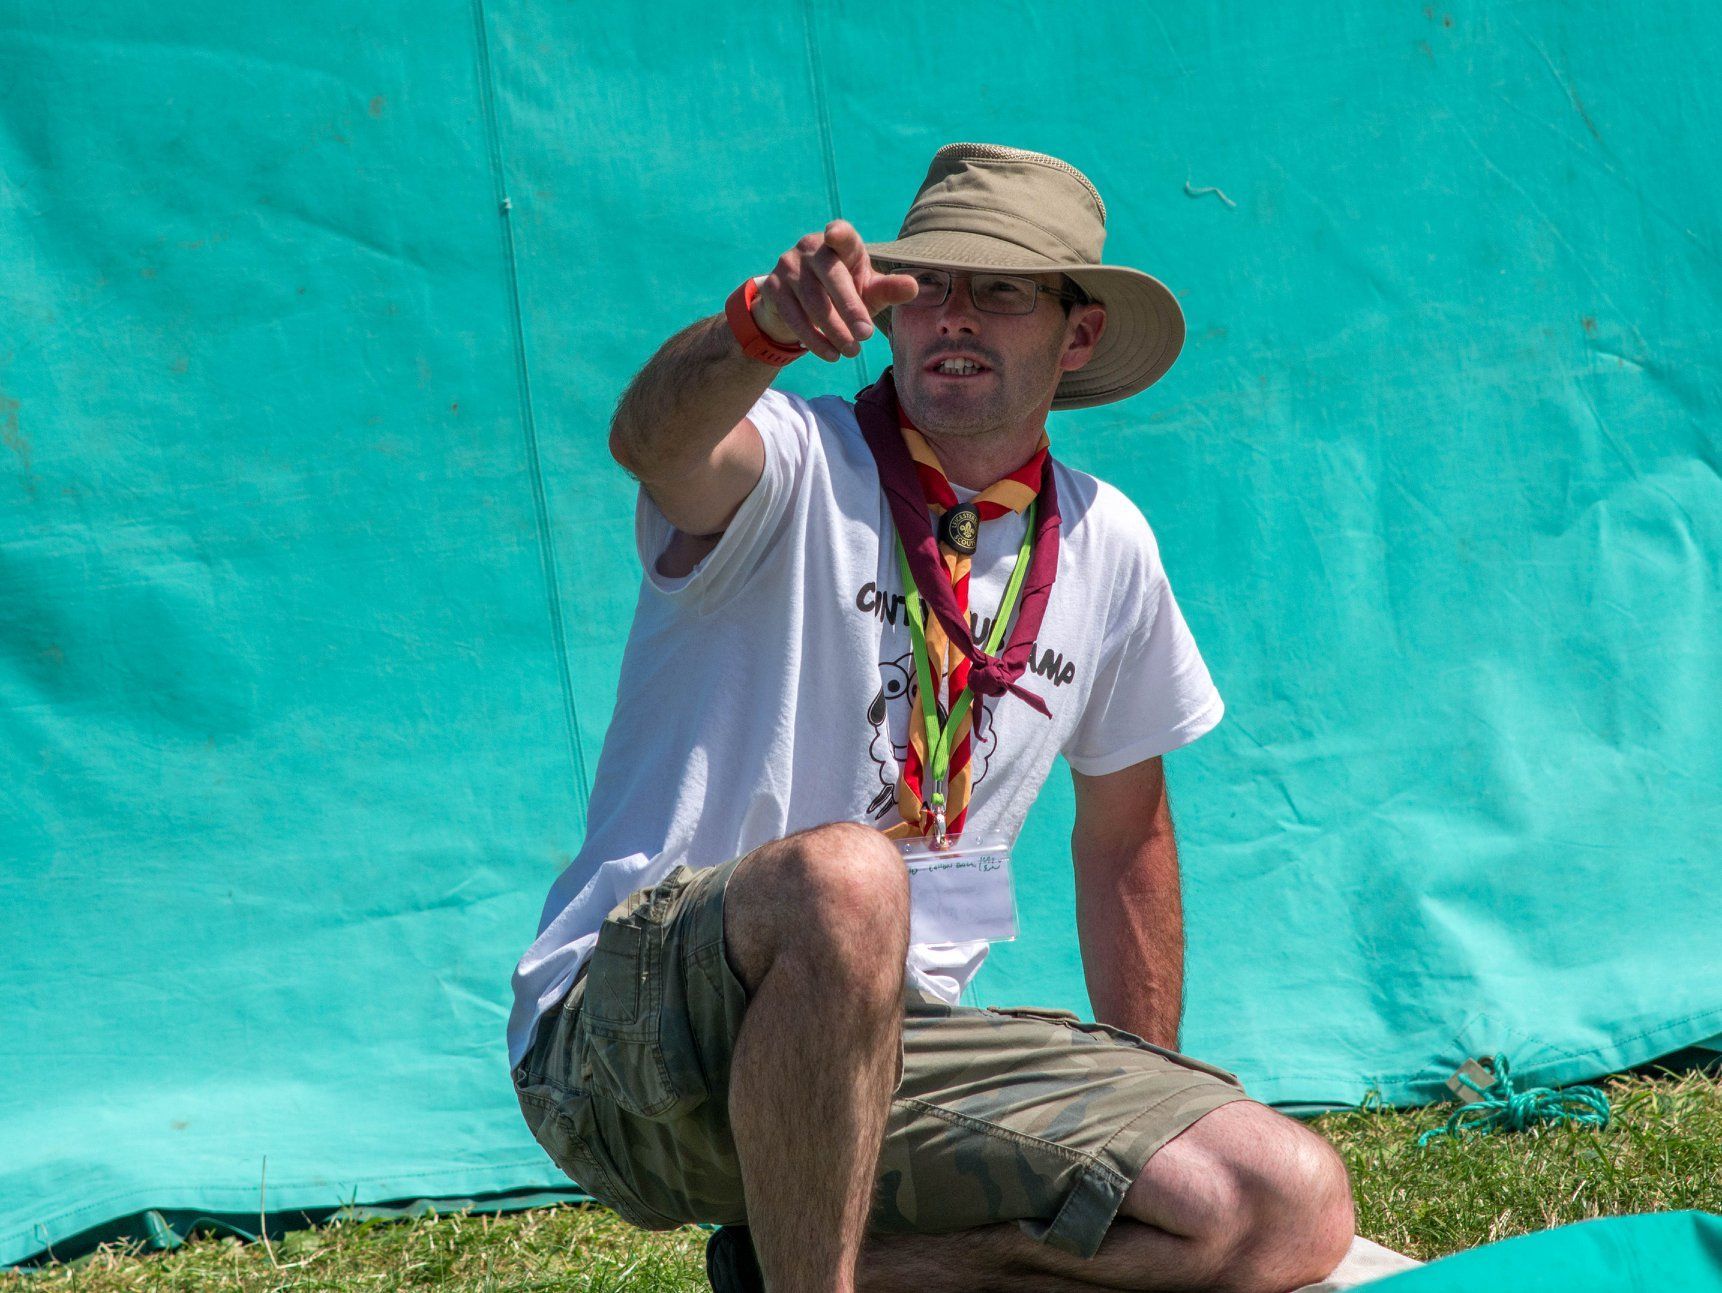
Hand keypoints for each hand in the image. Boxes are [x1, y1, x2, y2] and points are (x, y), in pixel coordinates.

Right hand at [752, 220, 919, 361]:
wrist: (798, 305)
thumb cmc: (844, 292)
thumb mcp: (868, 290)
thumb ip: (888, 289)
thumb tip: (914, 287)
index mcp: (839, 242)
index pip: (841, 235)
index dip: (839, 234)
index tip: (834, 234)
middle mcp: (811, 247)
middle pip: (830, 275)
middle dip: (850, 308)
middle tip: (866, 337)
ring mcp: (788, 266)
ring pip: (813, 301)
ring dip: (834, 331)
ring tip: (852, 352)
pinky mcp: (772, 288)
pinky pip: (793, 316)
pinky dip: (814, 339)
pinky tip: (831, 354)